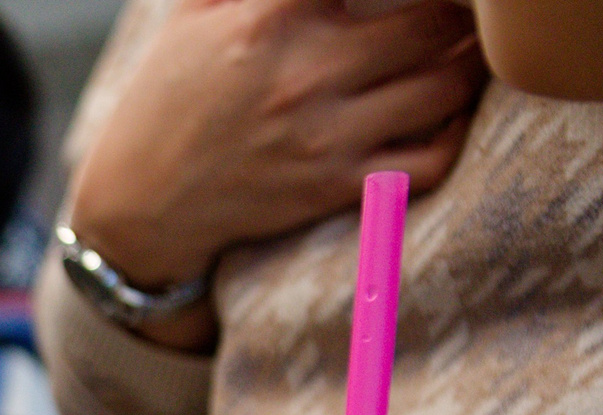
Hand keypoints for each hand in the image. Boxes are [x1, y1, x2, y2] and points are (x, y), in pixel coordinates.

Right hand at [69, 0, 480, 346]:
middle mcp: (303, 74)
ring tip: (464, 48)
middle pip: (434, 20)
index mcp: (267, 18)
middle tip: (462, 10)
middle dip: (457, 10)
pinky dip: (452, 132)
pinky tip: (444, 112)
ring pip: (446, 85)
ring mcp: (324, 136)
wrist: (136, 207)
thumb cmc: (166, 99)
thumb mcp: (191, 13)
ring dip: (467, 62)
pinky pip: (431, 158)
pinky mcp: (335, 188)